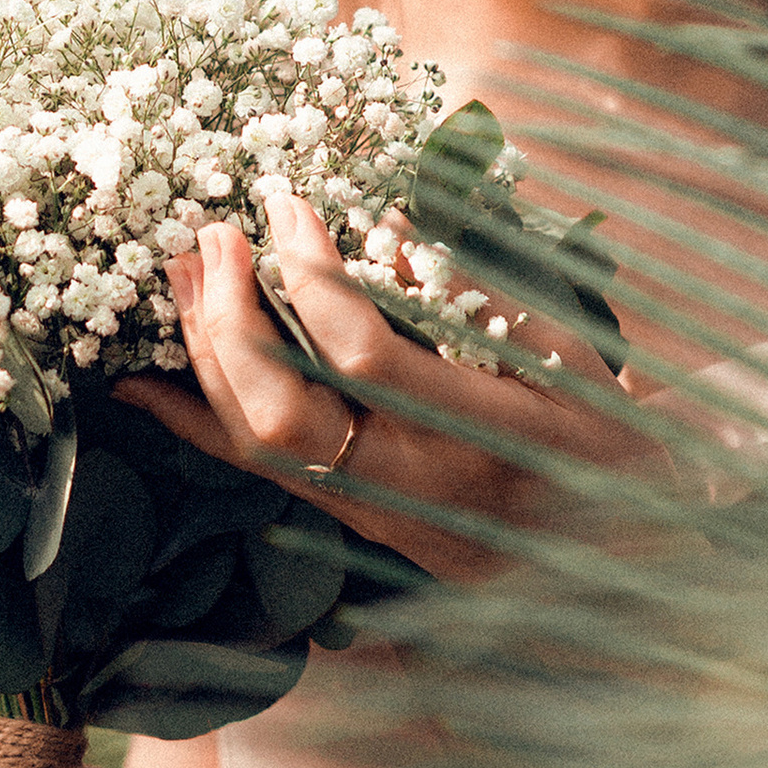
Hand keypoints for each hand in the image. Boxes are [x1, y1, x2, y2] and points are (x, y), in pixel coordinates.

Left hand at [115, 181, 655, 581]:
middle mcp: (420, 486)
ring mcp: (380, 517)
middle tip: (214, 236)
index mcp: (488, 432)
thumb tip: (388, 229)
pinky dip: (195, 423)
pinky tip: (142, 384)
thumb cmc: (607, 438)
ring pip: (258, 448)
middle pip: (284, 416)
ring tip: (183, 272)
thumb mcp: (573, 355)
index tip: (287, 206)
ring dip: (204, 354)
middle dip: (229, 320)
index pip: (366, 358)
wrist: (625, 560)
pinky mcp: (357, 527)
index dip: (312, 277)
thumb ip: (484, 293)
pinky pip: (259, 475)